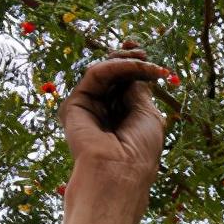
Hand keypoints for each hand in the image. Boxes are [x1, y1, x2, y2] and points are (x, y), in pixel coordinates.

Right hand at [58, 38, 167, 190]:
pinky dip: (115, 66)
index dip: (134, 65)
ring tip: (143, 60)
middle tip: (141, 50)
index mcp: (125, 116)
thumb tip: (136, 68)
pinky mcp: (75, 105)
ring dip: (125, 61)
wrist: (118, 173)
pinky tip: (131, 65)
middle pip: (114, 75)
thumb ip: (138, 90)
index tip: (144, 52)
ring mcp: (90, 107)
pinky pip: (95, 75)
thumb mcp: (148, 115)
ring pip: (104, 72)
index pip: (127, 84)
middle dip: (128, 58)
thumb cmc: (140, 152)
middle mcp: (106, 111)